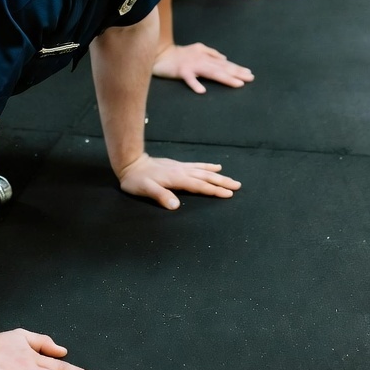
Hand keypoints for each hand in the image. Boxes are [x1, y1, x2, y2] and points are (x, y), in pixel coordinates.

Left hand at [117, 152, 240, 209]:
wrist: (131, 163)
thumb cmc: (137, 180)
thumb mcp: (145, 189)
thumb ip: (160, 196)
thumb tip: (175, 206)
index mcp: (177, 179)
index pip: (199, 186)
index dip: (214, 190)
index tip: (228, 194)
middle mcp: (182, 172)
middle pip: (206, 178)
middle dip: (222, 183)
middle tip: (238, 186)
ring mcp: (181, 167)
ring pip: (204, 172)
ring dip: (219, 176)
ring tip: (232, 179)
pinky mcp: (178, 165)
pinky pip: (197, 166)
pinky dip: (207, 167)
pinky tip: (216, 167)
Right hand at [153, 41, 252, 93]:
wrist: (160, 53)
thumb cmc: (179, 54)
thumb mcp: (197, 49)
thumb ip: (211, 53)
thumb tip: (225, 58)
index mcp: (205, 56)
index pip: (224, 64)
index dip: (237, 68)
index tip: (249, 74)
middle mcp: (202, 59)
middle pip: (222, 68)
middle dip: (237, 73)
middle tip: (250, 78)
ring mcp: (192, 65)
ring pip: (211, 72)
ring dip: (225, 78)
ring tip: (237, 84)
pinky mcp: (181, 71)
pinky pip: (189, 79)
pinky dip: (195, 84)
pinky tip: (202, 91)